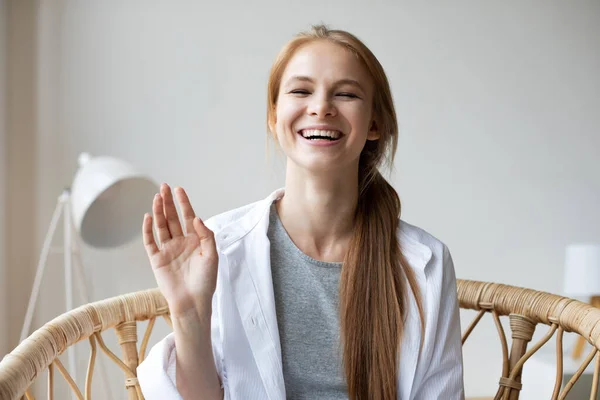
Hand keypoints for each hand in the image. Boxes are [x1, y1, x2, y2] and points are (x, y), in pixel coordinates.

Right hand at [143, 184, 217, 317]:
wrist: (193, 302)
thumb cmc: (206, 281)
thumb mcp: (212, 256)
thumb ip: (206, 235)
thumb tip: (196, 218)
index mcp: (195, 240)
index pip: (187, 217)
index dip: (183, 203)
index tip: (178, 189)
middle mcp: (180, 242)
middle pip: (172, 218)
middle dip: (168, 202)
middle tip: (164, 187)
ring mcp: (167, 250)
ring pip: (161, 226)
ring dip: (158, 212)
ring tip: (156, 197)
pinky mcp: (156, 260)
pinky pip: (150, 241)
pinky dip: (148, 229)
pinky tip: (148, 217)